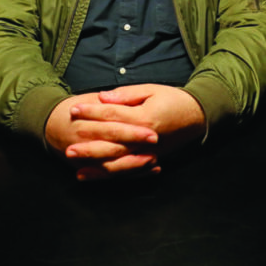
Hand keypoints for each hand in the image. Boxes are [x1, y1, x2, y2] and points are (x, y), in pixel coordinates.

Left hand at [47, 85, 204, 180]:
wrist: (198, 117)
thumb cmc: (173, 99)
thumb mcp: (151, 90)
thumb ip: (126, 95)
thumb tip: (102, 97)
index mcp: (144, 118)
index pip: (112, 116)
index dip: (91, 112)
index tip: (73, 109)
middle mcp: (145, 140)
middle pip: (112, 144)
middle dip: (88, 145)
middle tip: (67, 145)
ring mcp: (147, 153)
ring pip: (117, 163)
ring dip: (95, 165)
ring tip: (75, 165)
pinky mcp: (149, 161)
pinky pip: (125, 172)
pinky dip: (107, 175)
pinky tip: (89, 175)